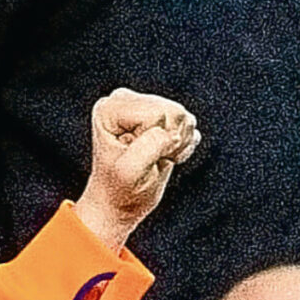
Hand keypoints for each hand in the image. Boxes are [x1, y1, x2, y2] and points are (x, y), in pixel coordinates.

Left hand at [72, 89, 197, 251]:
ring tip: (154, 158)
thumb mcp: (129, 172)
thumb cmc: (119, 189)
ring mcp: (144, 104)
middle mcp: (125, 99)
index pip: (155, 114)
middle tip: (149, 159)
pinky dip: (183, 145)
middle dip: (168, 141)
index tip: (137, 157)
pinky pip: (190, 124)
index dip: (154, 140)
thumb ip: (149, 146)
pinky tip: (163, 154)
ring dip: (176, 145)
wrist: (120, 201)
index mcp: (110, 108)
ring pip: (184, 117)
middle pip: (173, 111)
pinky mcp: (161, 113)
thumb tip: (171, 133)